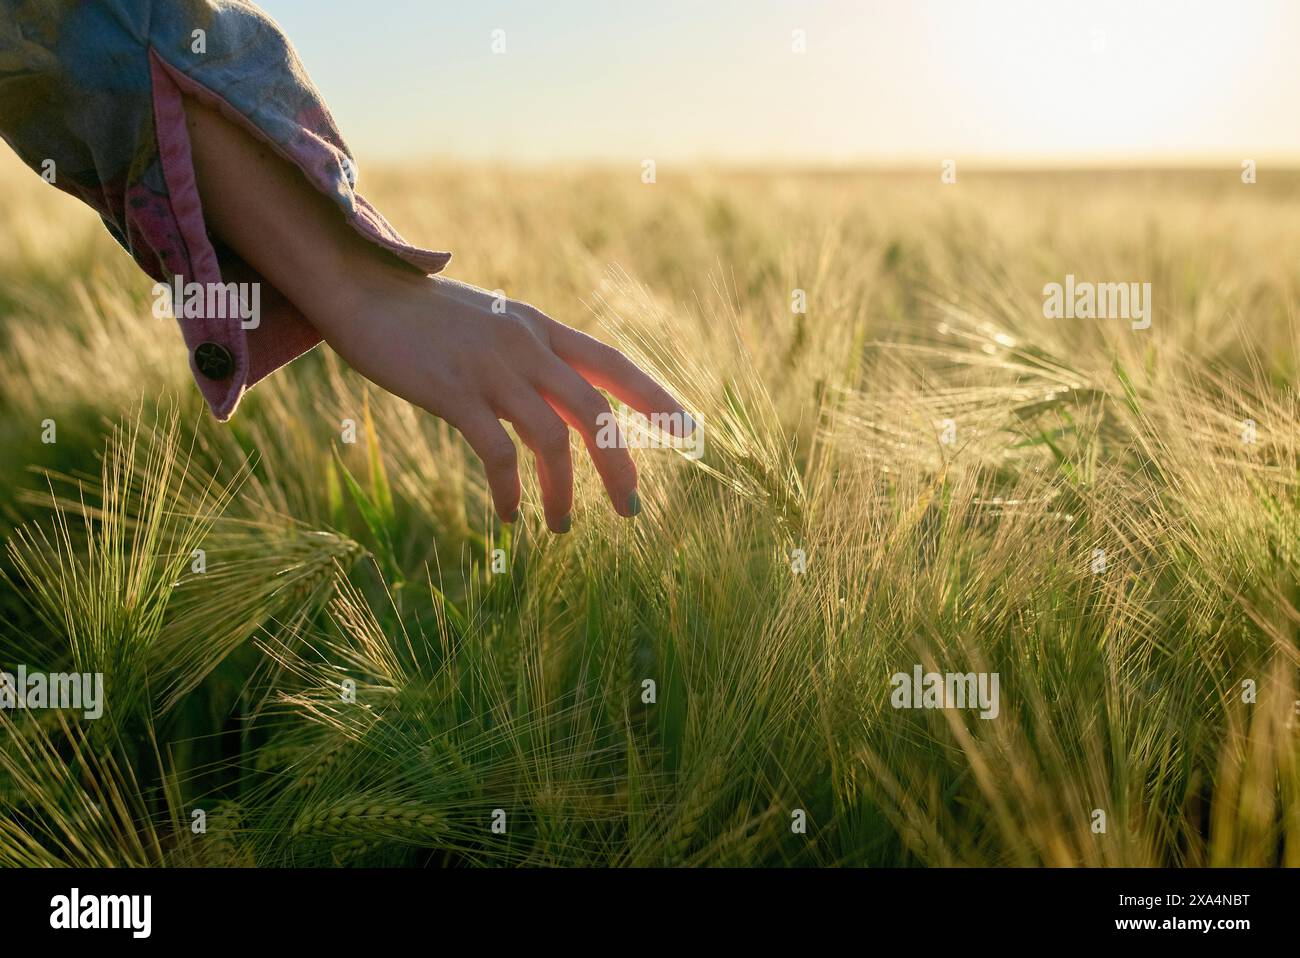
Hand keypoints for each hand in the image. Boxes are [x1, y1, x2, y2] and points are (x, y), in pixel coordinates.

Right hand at [183, 94, 687, 532]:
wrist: (358, 290)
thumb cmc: (424, 316)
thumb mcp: (491, 327)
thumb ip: (529, 360)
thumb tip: (566, 407)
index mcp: (539, 328)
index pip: (611, 364)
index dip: (654, 398)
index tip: (688, 432)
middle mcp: (525, 345)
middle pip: (593, 410)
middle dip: (620, 463)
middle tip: (631, 509)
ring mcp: (490, 367)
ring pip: (551, 438)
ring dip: (563, 491)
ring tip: (563, 526)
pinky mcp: (452, 391)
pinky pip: (497, 452)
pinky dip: (511, 490)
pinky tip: (509, 516)